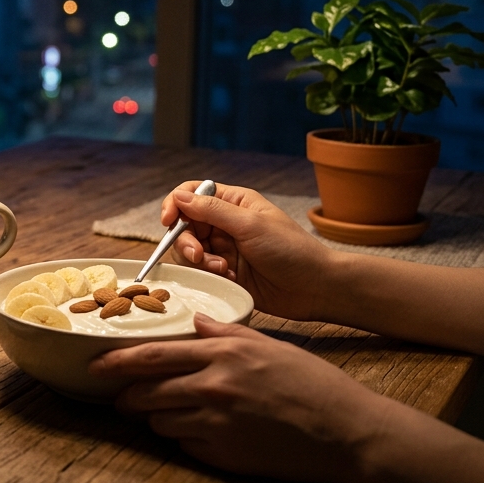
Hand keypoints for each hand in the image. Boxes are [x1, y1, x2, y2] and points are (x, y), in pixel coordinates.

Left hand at [90, 314, 390, 482]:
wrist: (345, 430)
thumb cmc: (311, 384)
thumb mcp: (268, 345)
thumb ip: (226, 331)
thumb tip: (198, 322)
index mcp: (223, 354)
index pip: (153, 355)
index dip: (118, 362)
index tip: (97, 365)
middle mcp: (213, 387)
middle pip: (146, 392)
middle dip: (126, 396)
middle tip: (119, 397)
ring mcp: (217, 423)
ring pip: (160, 421)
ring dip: (156, 417)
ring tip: (167, 413)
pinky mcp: (224, 454)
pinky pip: (184, 445)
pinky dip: (184, 437)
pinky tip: (200, 431)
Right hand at [160, 182, 338, 321]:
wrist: (314, 288)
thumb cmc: (291, 250)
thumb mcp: (250, 225)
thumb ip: (212, 210)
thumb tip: (179, 196)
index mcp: (233, 202)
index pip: (192, 194)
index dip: (175, 205)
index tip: (168, 221)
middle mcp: (224, 223)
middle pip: (185, 225)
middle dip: (186, 241)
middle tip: (199, 255)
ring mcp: (224, 249)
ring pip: (189, 250)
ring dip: (199, 260)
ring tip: (222, 269)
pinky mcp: (225, 273)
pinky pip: (200, 271)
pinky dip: (207, 275)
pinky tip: (229, 278)